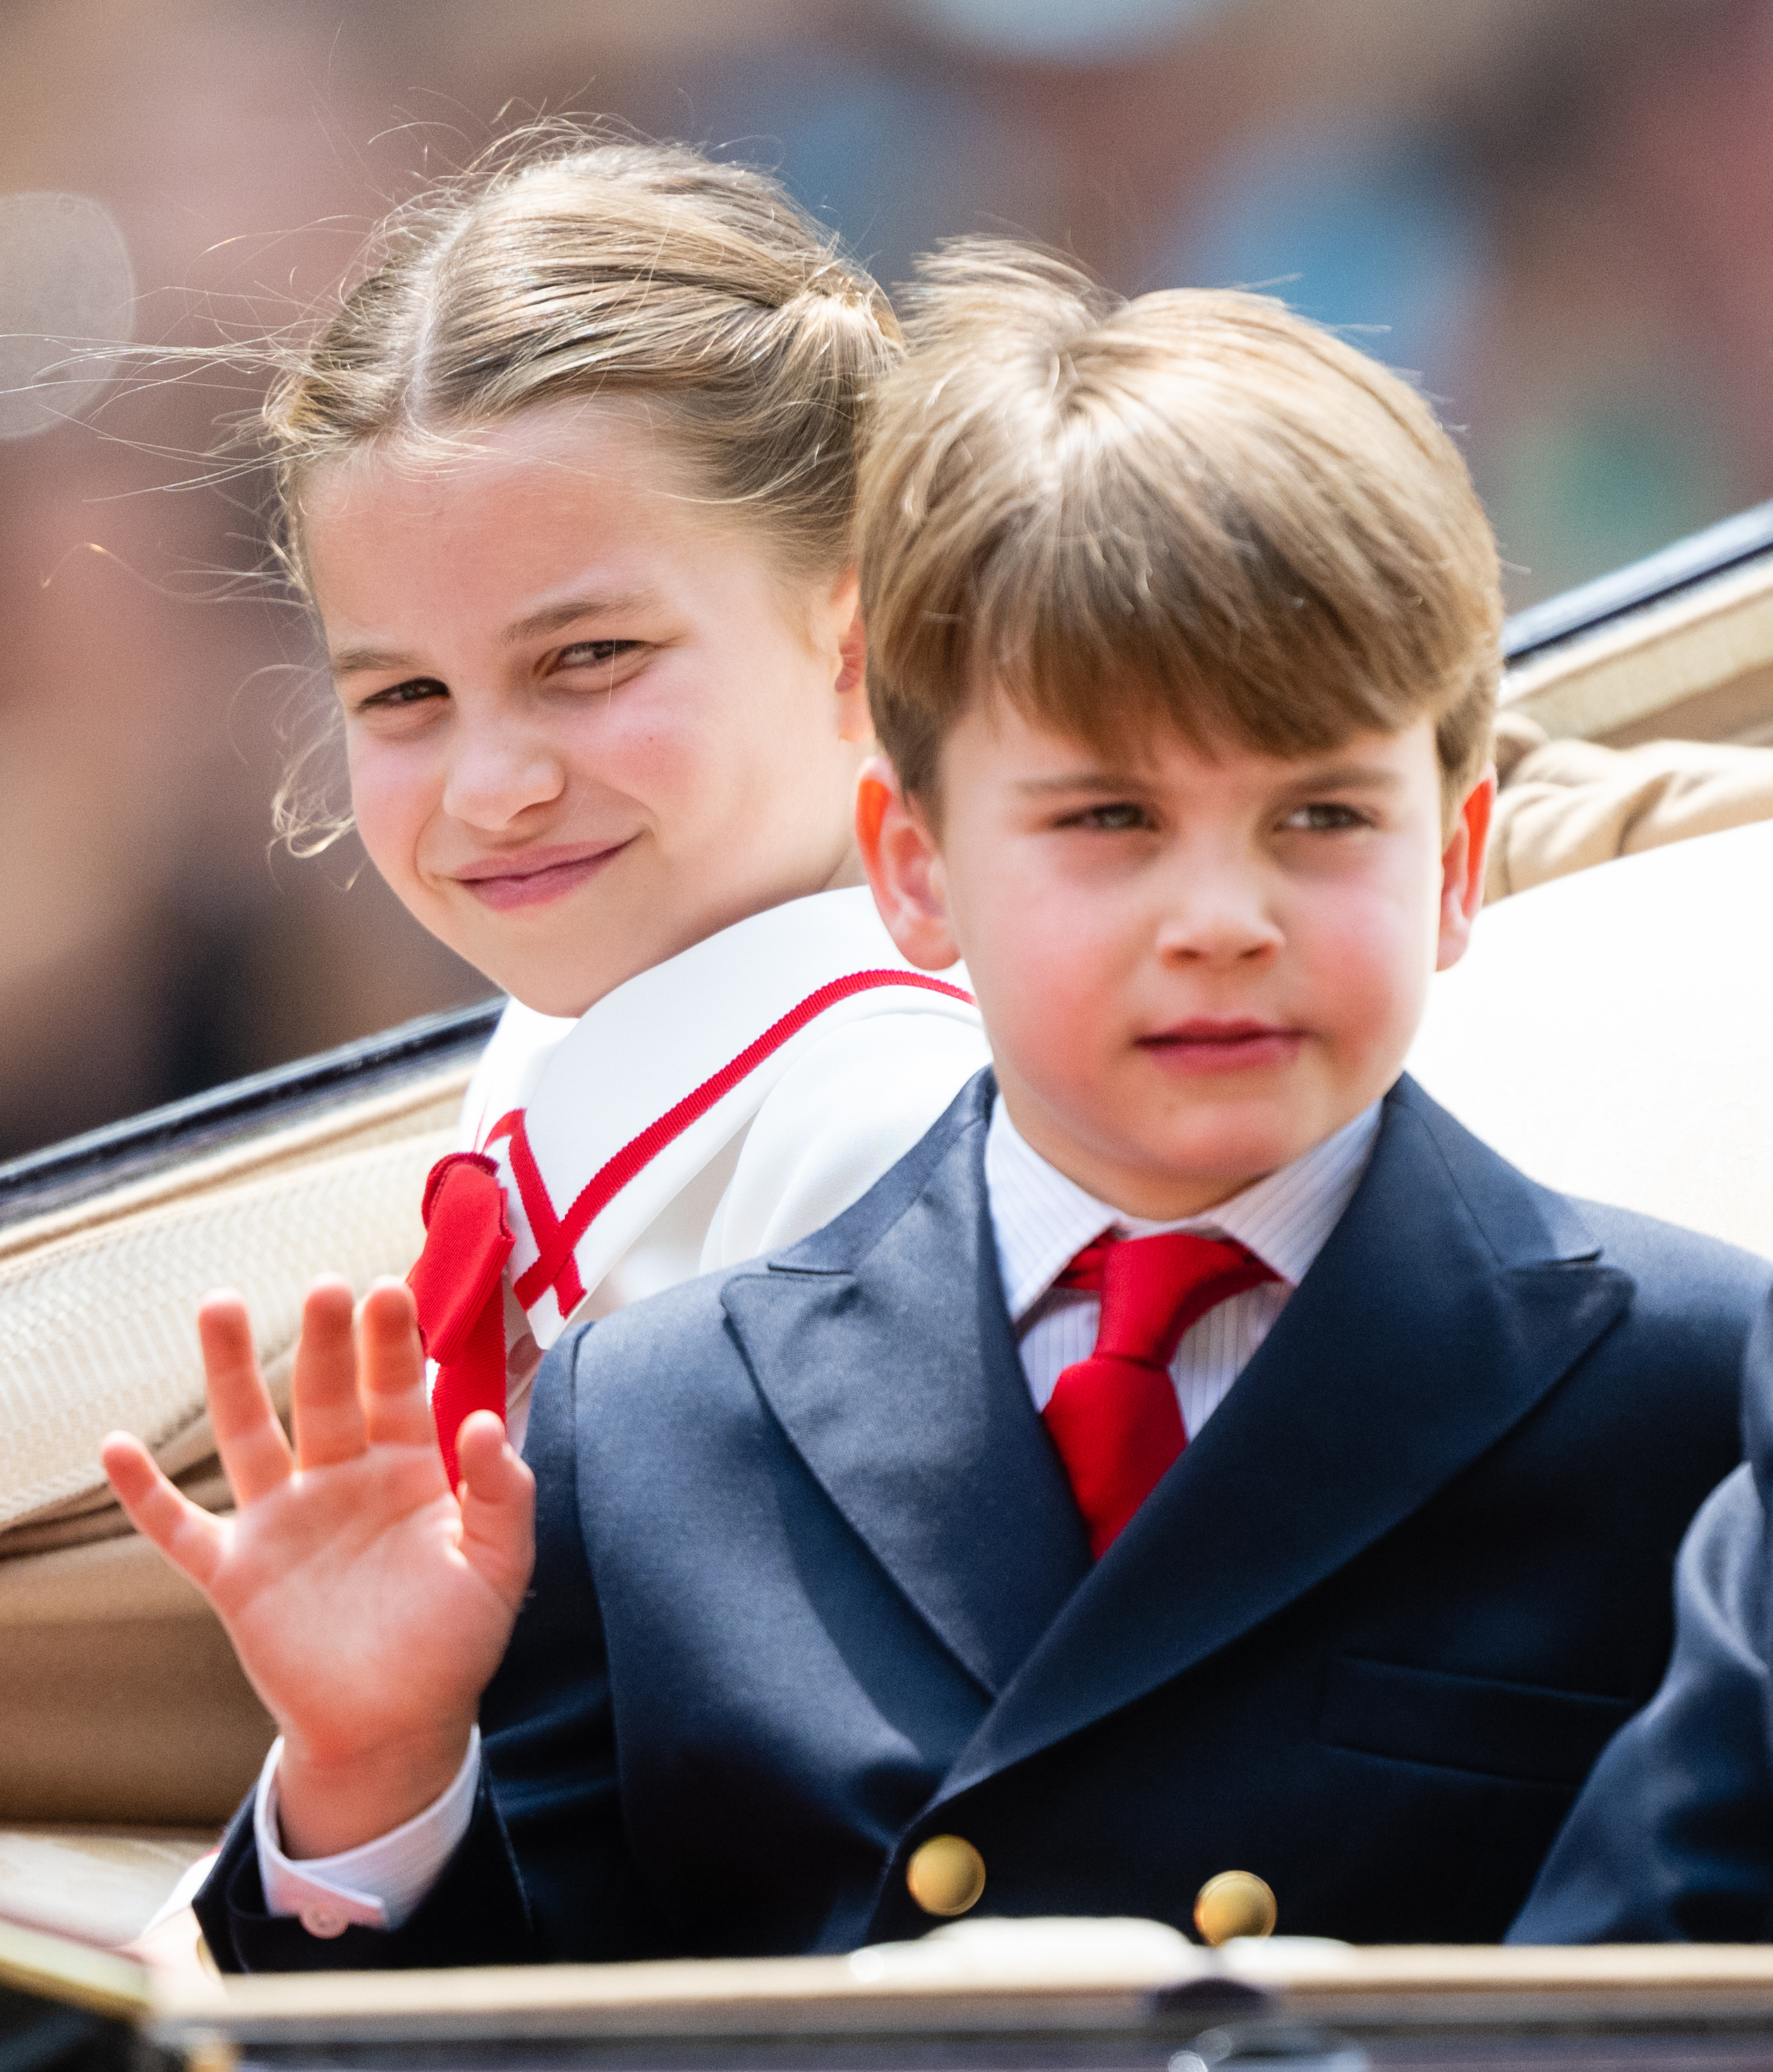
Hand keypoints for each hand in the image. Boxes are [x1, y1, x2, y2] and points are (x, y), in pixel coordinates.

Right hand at [103, 1277, 534, 1856]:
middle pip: (326, 1395)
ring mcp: (283, 1523)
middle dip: (325, 1341)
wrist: (399, 1729)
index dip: (393, 1343)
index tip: (389, 1290)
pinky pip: (181, 1530)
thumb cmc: (454, 1643)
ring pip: (249, 1435)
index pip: (399, 1390)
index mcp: (405, 1472)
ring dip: (230, 1374)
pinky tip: (118, 1448)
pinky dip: (146, 1494)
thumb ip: (504, 1495)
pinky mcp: (238, 1575)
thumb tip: (486, 1420)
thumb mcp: (500, 1568)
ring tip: (218, 1306)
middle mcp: (340, 1482)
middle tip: (325, 1287)